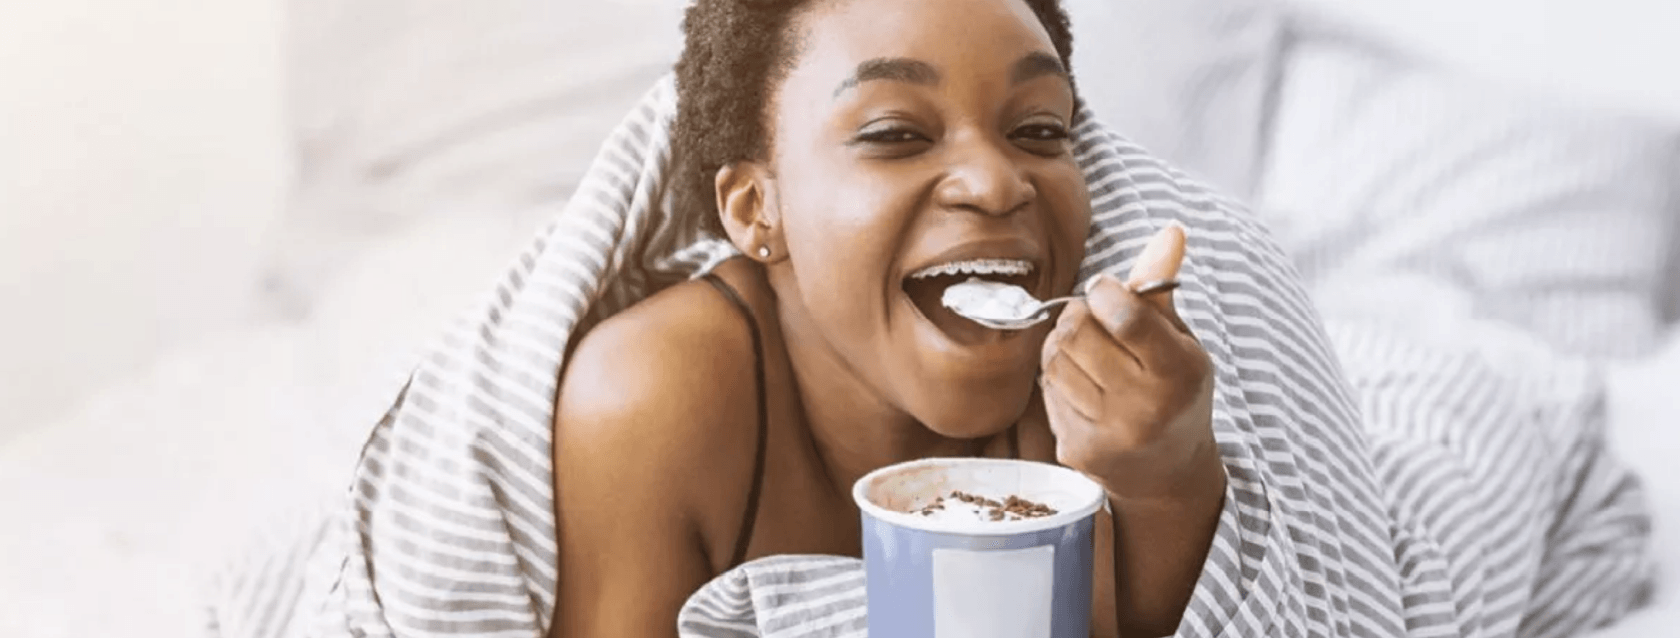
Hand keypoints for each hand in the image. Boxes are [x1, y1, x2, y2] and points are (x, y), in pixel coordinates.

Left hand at [1039, 225, 1219, 502]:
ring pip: (1054, 360)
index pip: (1124, 315)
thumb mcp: (1181, 342)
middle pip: (1078, 333)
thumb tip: (1170, 230)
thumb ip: (1161, 289)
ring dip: (1064, 346)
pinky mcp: (1077, 451)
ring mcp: (1109, 435)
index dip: (1105, 291)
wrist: (1168, 474)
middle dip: (1078, 315)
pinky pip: (1046, 391)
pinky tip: (1083, 386)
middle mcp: (1146, 408)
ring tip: (1088, 352)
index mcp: (1180, 374)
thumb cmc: (1175, 393)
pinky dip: (1058, 379)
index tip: (1107, 290)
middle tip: (1093, 318)